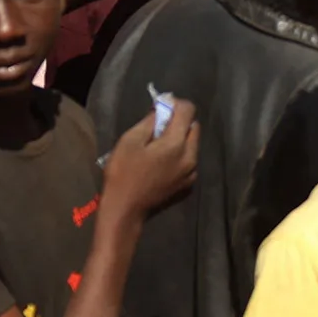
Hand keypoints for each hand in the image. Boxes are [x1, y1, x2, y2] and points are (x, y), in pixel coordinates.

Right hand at [100, 99, 200, 218]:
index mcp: (177, 144)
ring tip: (158, 149)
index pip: (188, 110)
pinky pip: (189, 163)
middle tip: (158, 128)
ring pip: (193, 146)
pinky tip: (162, 166)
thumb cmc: (123, 174)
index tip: (161, 108)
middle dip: (179, 122)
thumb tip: (162, 108)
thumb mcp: (130, 141)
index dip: (175, 104)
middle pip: (194, 127)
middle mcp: (191, 157)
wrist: (125, 212)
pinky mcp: (188, 187)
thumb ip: (150, 121)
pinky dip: (180, 158)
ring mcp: (191, 174)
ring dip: (181, 141)